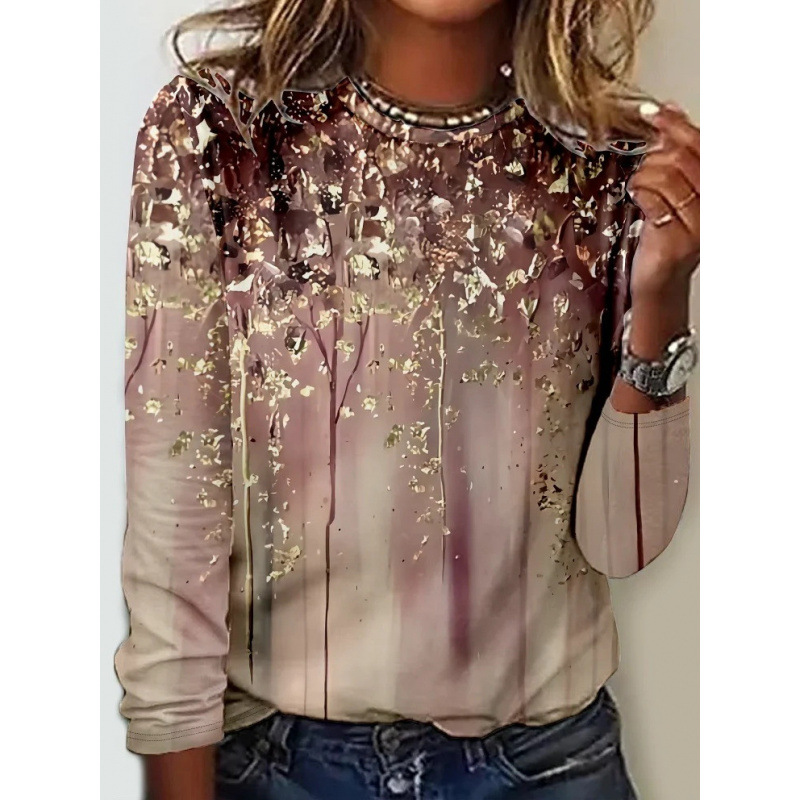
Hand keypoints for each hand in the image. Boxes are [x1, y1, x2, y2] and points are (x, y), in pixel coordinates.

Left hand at [627, 102, 699, 299]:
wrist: (660, 279)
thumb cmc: (666, 233)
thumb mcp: (676, 189)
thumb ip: (677, 154)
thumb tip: (671, 110)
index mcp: (717, 187)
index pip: (702, 145)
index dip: (676, 125)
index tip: (653, 112)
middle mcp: (715, 205)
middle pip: (681, 158)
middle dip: (653, 156)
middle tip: (643, 166)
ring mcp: (698, 224)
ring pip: (663, 176)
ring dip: (642, 177)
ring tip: (640, 189)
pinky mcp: (676, 239)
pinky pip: (651, 200)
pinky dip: (638, 193)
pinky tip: (637, 198)